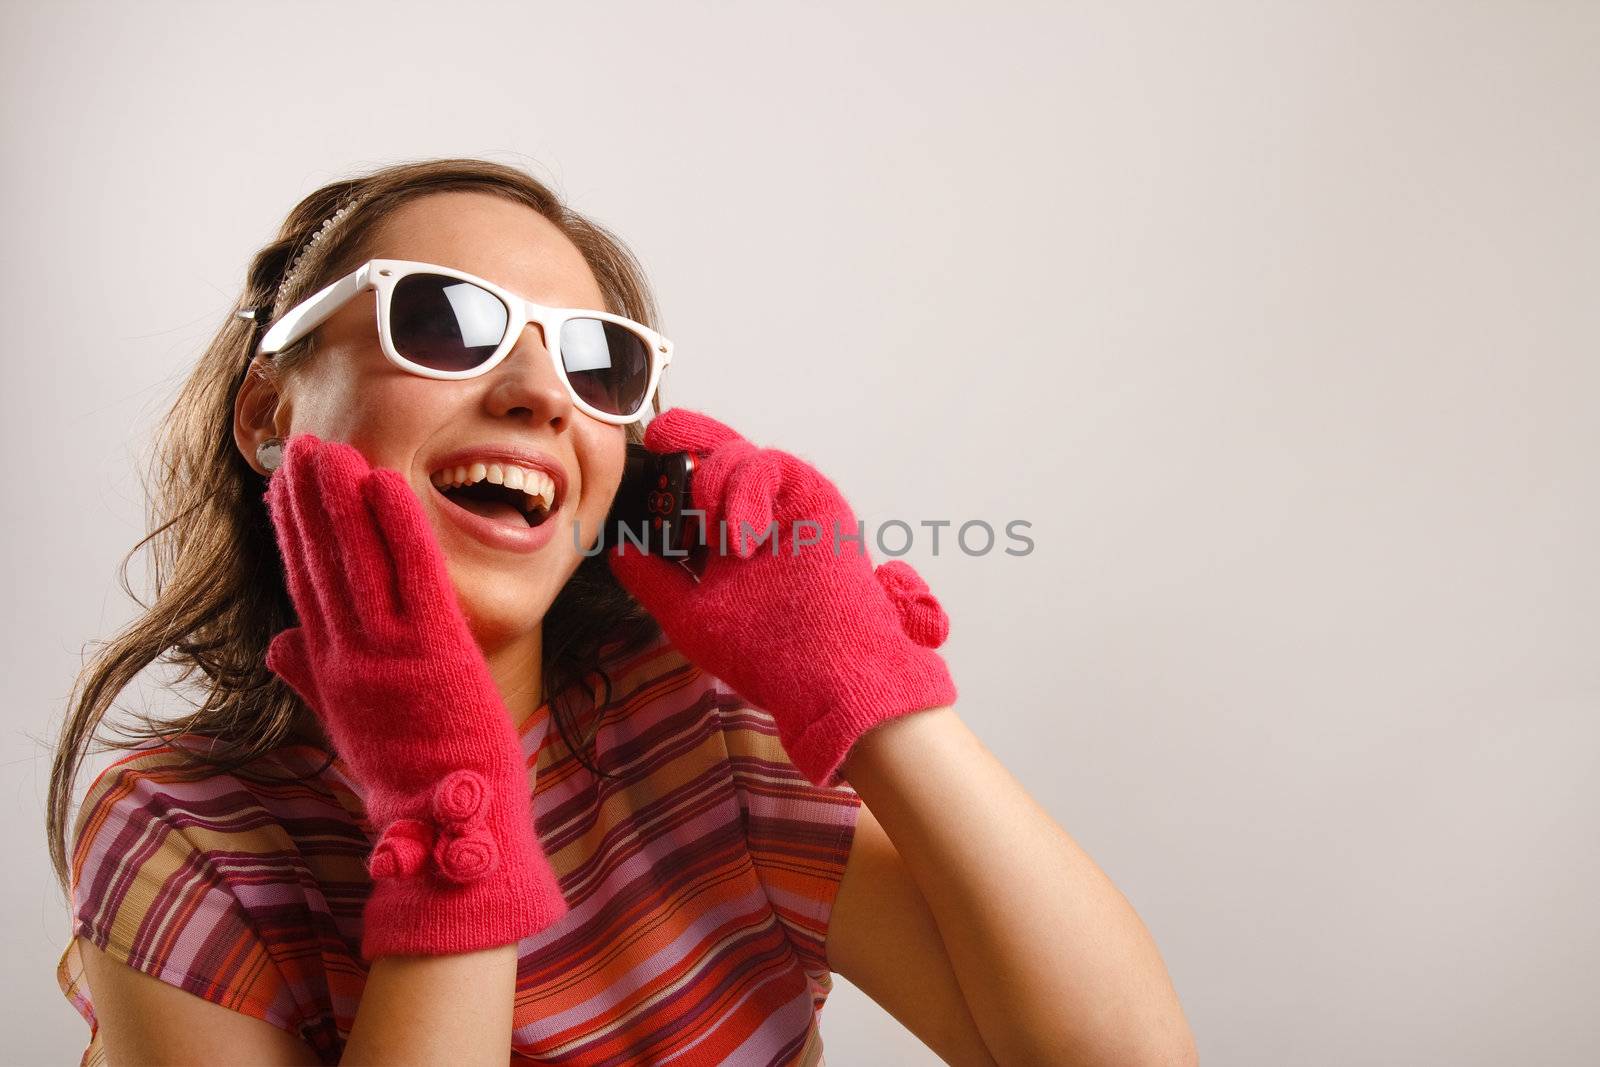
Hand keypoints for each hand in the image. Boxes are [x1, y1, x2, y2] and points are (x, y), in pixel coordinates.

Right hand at [263, 433, 566, 958]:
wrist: (442, 838)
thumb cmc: (407, 781)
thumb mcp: (349, 724)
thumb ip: (312, 678)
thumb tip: (277, 643)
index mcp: (332, 670)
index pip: (307, 586)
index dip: (293, 533)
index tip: (283, 488)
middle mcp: (351, 656)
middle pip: (322, 564)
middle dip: (308, 503)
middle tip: (298, 445)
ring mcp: (388, 654)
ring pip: (357, 563)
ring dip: (342, 502)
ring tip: (328, 450)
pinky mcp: (434, 654)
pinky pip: (414, 579)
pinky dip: (398, 530)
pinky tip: (386, 483)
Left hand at [607, 410, 955, 786]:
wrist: (821, 674)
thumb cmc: (764, 653)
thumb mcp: (690, 614)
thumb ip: (654, 581)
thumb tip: (618, 550)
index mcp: (729, 536)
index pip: (698, 476)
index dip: (678, 447)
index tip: (654, 439)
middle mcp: (758, 514)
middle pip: (718, 453)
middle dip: (689, 464)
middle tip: (681, 503)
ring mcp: (787, 504)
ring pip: (739, 455)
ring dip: (715, 488)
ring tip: (722, 543)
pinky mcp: (815, 497)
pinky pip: (769, 464)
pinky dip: (745, 490)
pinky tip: (740, 538)